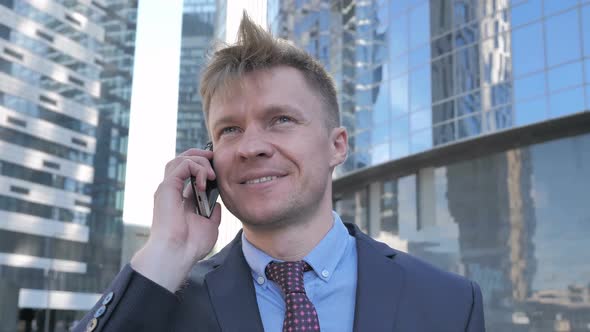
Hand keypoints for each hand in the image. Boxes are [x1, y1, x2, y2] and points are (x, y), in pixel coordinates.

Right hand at [131, 148, 220, 291]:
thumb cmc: (190, 246)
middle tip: (214, 160)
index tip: (218, 172)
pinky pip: (182, 165)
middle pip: (182, 161)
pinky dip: (197, 167)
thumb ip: (213, 214)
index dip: (203, 167)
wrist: (177, 254)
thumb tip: (217, 203)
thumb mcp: (209, 226)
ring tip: (211, 174)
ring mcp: (168, 188)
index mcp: (180, 199)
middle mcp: (172, 191)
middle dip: (200, 156)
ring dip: (199, 161)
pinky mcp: (167, 187)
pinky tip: (206, 180)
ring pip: (181, 159)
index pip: (189, 174)